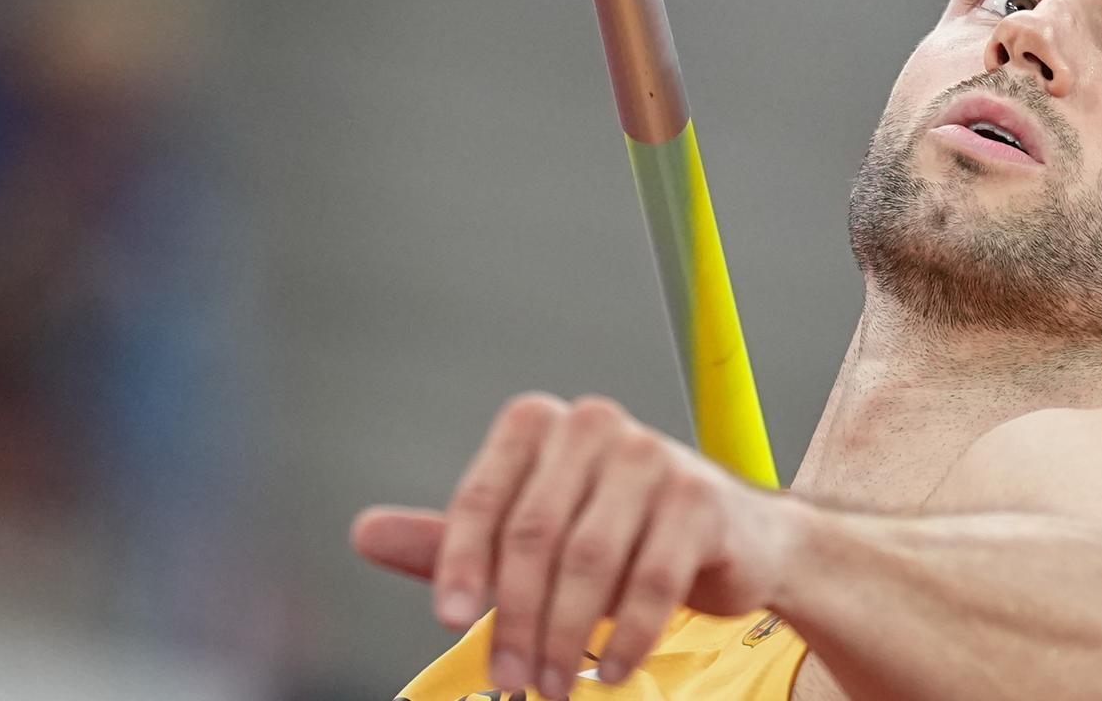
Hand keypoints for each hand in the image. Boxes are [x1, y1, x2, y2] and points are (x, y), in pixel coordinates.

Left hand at [350, 392, 802, 696]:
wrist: (735, 539)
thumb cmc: (622, 533)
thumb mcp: (534, 535)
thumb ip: (456, 539)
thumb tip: (365, 532)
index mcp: (544, 426)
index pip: (485, 496)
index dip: (460, 563)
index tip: (450, 619)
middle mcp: (597, 427)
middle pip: (535, 534)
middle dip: (516, 618)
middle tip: (508, 678)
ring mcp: (654, 458)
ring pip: (590, 561)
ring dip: (565, 637)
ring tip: (553, 684)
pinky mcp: (700, 500)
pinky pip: (653, 580)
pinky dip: (626, 637)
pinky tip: (609, 669)